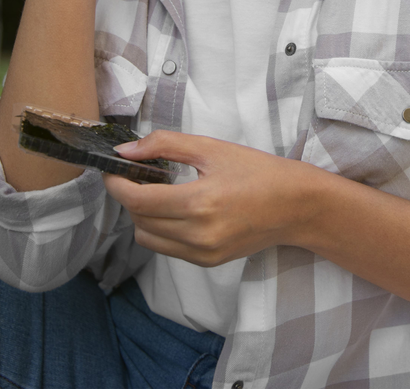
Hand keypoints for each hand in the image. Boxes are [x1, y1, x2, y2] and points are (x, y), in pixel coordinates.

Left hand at [103, 132, 324, 266]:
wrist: (296, 206)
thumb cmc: (258, 172)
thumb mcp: (212, 148)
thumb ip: (165, 145)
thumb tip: (126, 150)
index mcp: (199, 203)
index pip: (138, 200)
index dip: (117, 184)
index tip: (113, 169)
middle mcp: (198, 235)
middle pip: (139, 219)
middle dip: (130, 196)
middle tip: (137, 175)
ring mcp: (203, 254)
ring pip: (147, 238)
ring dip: (143, 215)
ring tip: (158, 193)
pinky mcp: (208, 262)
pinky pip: (167, 248)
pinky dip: (161, 229)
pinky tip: (176, 210)